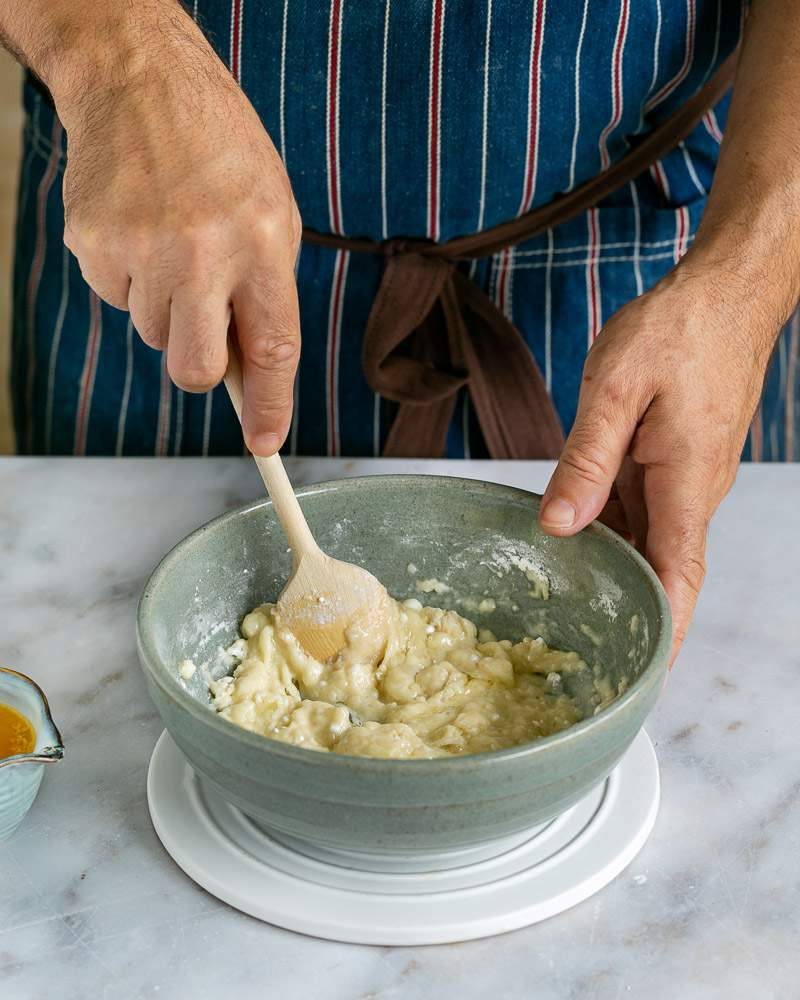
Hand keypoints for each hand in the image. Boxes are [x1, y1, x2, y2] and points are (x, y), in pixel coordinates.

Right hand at [54, 10, 300, 453]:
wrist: (142, 83)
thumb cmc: (221, 155)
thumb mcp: (273, 215)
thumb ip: (266, 294)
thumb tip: (250, 374)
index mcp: (263, 243)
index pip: (273, 349)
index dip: (271, 406)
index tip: (266, 444)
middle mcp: (202, 252)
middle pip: (195, 370)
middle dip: (201, 368)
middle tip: (203, 329)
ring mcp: (141, 249)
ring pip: (152, 336)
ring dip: (165, 309)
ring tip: (173, 246)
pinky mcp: (92, 244)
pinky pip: (116, 301)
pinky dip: (130, 281)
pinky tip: (141, 232)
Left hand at [538, 260, 775, 663]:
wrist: (724, 291)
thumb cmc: (678, 330)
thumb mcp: (618, 389)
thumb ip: (587, 461)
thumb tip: (559, 526)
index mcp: (687, 482)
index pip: (679, 577)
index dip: (665, 632)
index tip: (645, 679)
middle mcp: (692, 492)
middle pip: (662, 571)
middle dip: (632, 616)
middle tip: (584, 659)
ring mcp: (685, 478)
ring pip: (648, 542)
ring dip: (616, 574)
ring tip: (566, 613)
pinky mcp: (673, 462)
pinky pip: (642, 511)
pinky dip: (611, 533)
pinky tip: (574, 541)